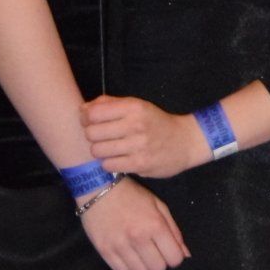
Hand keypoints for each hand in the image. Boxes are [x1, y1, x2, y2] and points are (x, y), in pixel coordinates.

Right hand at [79, 177, 189, 269]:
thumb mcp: (158, 206)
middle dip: (158, 261)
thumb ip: (173, 230)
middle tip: (152, 251)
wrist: (98, 189)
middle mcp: (138, 238)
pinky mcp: (105, 251)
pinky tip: (125, 254)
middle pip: (158, 269)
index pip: (174, 258)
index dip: (174, 256)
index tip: (167, 250)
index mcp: (155, 225)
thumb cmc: (132, 196)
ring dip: (142, 265)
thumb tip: (185, 254)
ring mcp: (120, 246)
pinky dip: (126, 266)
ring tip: (137, 252)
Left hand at [80, 94, 207, 179]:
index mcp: (133, 107)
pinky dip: (109, 164)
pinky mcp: (140, 164)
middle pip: (92, 133)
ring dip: (99, 151)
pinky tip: (116, 160)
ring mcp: (138, 145)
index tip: (89, 122)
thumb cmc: (156, 122)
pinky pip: (109, 166)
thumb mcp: (137, 105)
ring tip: (108, 150)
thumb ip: (109, 103)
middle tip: (100, 138)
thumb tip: (83, 108)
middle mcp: (135, 124)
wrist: (186, 141)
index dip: (85, 118)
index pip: (93, 113)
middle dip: (91, 136)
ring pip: (98, 151)